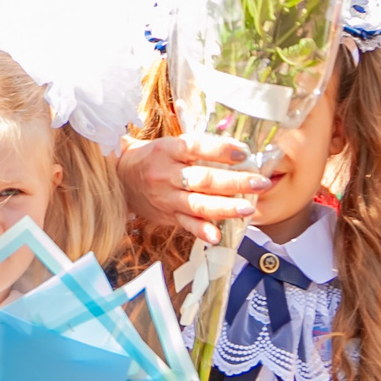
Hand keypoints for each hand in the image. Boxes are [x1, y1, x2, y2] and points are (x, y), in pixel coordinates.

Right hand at [117, 133, 269, 240]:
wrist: (120, 180)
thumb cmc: (153, 158)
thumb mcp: (170, 144)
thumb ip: (199, 148)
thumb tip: (239, 152)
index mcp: (169, 150)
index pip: (196, 148)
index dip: (220, 151)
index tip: (243, 154)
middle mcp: (167, 174)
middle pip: (203, 179)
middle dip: (234, 182)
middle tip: (260, 183)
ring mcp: (166, 197)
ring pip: (198, 204)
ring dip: (225, 208)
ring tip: (247, 209)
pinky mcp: (168, 215)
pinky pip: (186, 224)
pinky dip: (202, 231)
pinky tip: (217, 236)